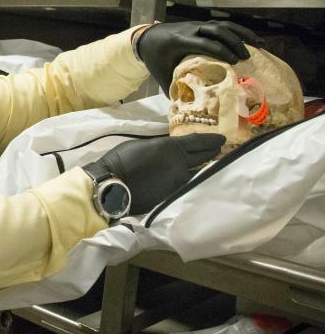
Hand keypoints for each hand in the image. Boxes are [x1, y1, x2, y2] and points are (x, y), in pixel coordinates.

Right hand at [93, 134, 224, 213]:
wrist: (113, 185)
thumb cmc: (121, 160)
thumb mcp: (142, 145)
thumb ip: (160, 147)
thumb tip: (169, 148)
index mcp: (171, 147)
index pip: (198, 142)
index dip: (212, 140)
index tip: (222, 138)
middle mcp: (180, 164)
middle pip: (204, 157)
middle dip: (213, 152)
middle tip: (220, 150)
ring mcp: (178, 181)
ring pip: (199, 174)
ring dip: (207, 169)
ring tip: (212, 166)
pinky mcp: (173, 195)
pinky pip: (188, 186)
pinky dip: (194, 181)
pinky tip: (196, 180)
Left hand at [136, 20, 262, 92]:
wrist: (145, 38)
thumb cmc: (154, 58)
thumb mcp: (161, 74)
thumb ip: (173, 88)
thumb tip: (187, 108)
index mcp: (179, 41)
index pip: (204, 43)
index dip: (220, 51)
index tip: (234, 62)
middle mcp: (190, 30)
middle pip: (217, 31)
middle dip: (234, 42)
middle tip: (247, 57)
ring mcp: (196, 25)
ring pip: (222, 25)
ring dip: (242, 34)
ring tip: (259, 45)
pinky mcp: (201, 24)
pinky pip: (222, 25)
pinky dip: (238, 31)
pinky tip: (252, 39)